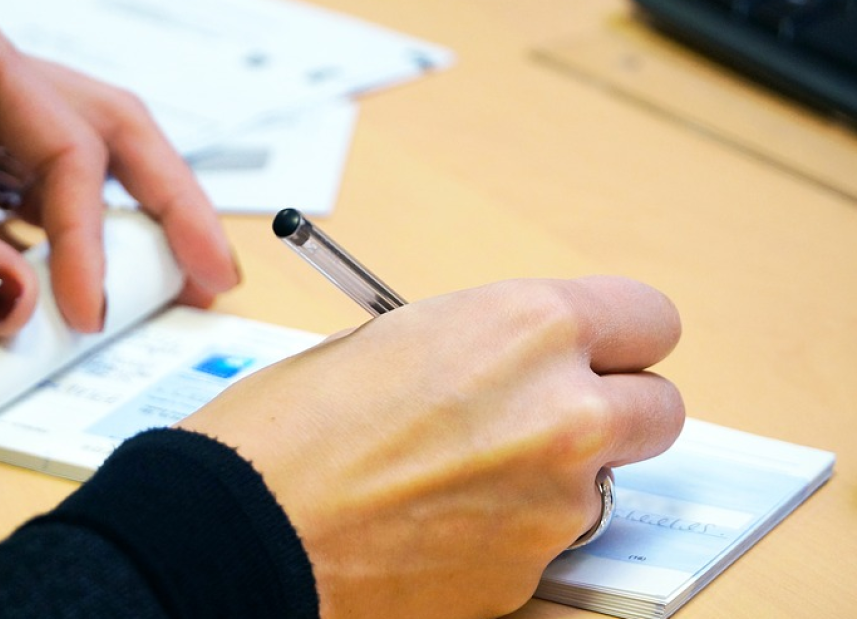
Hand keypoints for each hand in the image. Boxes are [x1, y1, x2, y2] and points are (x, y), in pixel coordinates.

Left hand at [0, 8, 237, 335]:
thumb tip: (24, 317)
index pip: (68, 149)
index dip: (90, 236)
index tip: (90, 311)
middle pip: (113, 134)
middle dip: (171, 203)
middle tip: (217, 273)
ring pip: (83, 163)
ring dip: (130, 221)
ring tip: (179, 278)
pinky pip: (30, 195)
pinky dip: (61, 238)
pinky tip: (83, 279)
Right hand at [178, 276, 683, 618]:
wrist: (240, 529)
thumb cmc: (286, 428)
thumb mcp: (390, 340)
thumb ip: (483, 347)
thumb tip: (517, 368)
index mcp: (527, 327)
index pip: (647, 320)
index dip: (617, 340)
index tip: (597, 356)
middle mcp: (563, 413)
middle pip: (658, 410)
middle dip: (612, 413)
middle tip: (548, 420)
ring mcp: (555, 506)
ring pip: (601, 486)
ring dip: (553, 480)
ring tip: (454, 480)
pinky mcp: (529, 578)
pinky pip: (547, 545)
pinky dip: (510, 535)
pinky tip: (437, 524)